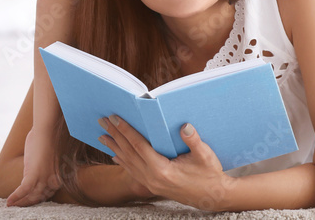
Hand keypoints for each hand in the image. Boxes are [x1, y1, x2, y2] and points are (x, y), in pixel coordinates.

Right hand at [6, 128, 60, 205]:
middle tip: (17, 204)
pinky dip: (15, 197)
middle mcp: (54, 179)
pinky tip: (8, 201)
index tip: (28, 200)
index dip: (37, 198)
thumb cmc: (49, 140)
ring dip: (20, 202)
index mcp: (60, 176)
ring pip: (32, 196)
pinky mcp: (34, 174)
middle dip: (28, 202)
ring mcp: (44, 177)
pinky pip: (23, 190)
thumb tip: (41, 168)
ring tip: (11, 204)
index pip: (48, 194)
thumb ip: (47, 167)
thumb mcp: (50, 158)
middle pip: (40, 197)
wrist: (48, 130)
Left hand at [100, 116, 230, 210]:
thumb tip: (184, 125)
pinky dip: (122, 160)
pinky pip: (132, 171)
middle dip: (115, 135)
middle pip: (128, 153)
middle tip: (103, 122)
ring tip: (103, 136)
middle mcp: (151, 178)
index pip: (139, 146)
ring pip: (127, 162)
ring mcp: (150, 183)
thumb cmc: (209, 175)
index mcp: (162, 170)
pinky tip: (115, 155)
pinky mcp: (152, 185)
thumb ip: (193, 140)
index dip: (126, 131)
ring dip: (114, 147)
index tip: (115, 118)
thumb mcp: (205, 155)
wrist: (211, 196)